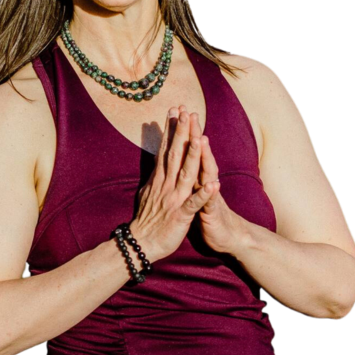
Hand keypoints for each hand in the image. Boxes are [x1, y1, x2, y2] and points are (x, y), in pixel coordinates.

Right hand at [131, 107, 216, 262]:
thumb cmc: (146, 219)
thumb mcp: (148, 191)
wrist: (141, 244)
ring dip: (193, 156)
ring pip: (185, 173)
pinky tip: (213, 184)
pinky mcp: (180, 216)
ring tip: (201, 138)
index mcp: (159, 178)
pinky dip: (203, 194)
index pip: (165, 148)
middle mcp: (166, 184)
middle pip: (175, 154)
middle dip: (182, 133)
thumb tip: (156, 158)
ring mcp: (173, 199)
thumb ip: (155, 175)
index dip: (171, 129)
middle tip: (187, 111)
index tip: (175, 110)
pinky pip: (194, 204)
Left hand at [179, 105, 248, 256]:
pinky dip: (211, 193)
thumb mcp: (192, 190)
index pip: (186, 149)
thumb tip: (173, 158)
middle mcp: (203, 181)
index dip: (181, 131)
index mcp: (194, 176)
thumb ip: (185, 173)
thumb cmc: (206, 212)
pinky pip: (211, 202)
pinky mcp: (212, 211)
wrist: (226, 235)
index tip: (175, 111)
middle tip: (190, 114)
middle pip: (197, 155)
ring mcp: (209, 194)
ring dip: (205, 157)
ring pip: (207, 173)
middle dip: (193, 135)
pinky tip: (214, 184)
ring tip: (203, 139)